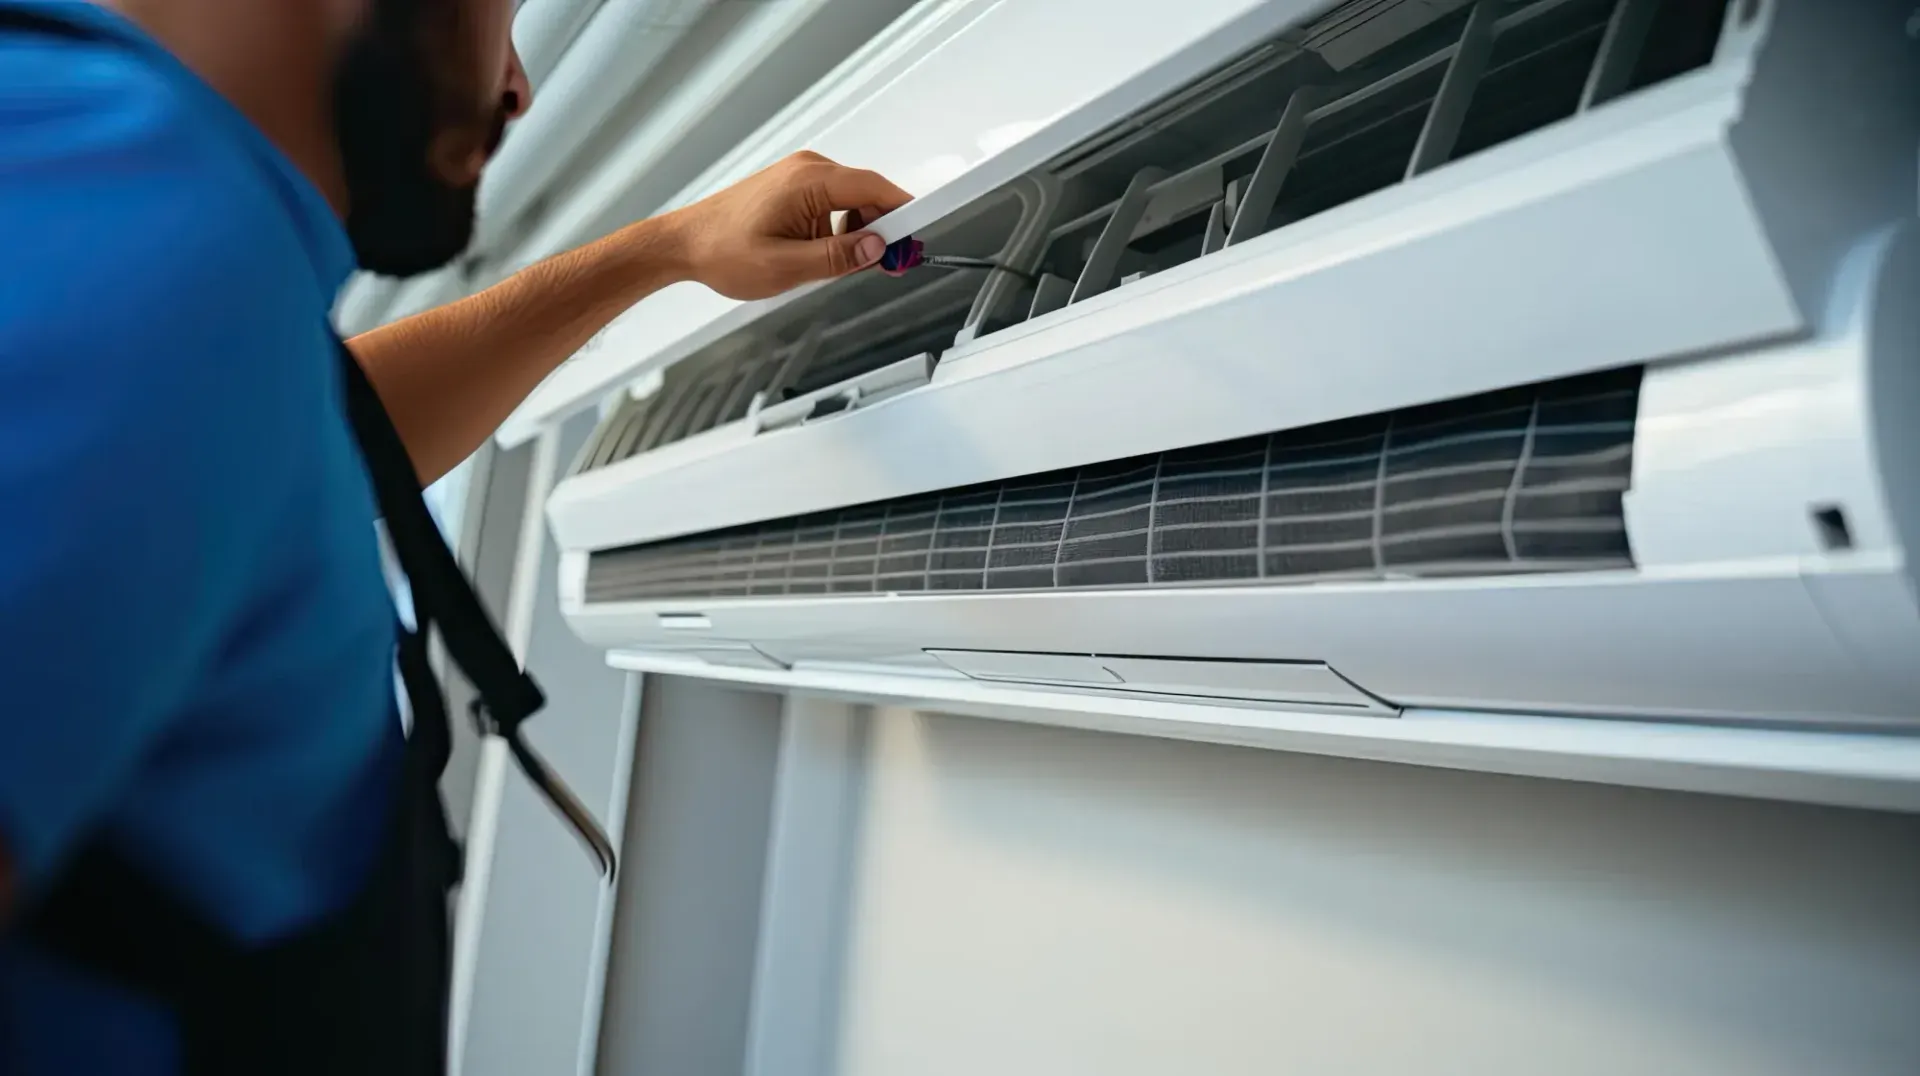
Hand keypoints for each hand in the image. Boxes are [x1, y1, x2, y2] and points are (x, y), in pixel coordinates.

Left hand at [663, 151, 912, 300]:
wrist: (683, 243)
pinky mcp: (795, 187)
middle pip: (868, 194)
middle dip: (881, 230)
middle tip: (886, 267)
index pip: (875, 188)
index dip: (904, 213)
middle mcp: (808, 169)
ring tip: (835, 265)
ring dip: (856, 233)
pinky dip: (838, 229)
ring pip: (852, 202)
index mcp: (809, 181)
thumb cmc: (722, 250)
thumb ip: (837, 258)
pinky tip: (821, 254)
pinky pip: (833, 204)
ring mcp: (801, 175)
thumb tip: (877, 248)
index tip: (918, 238)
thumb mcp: (785, 266)